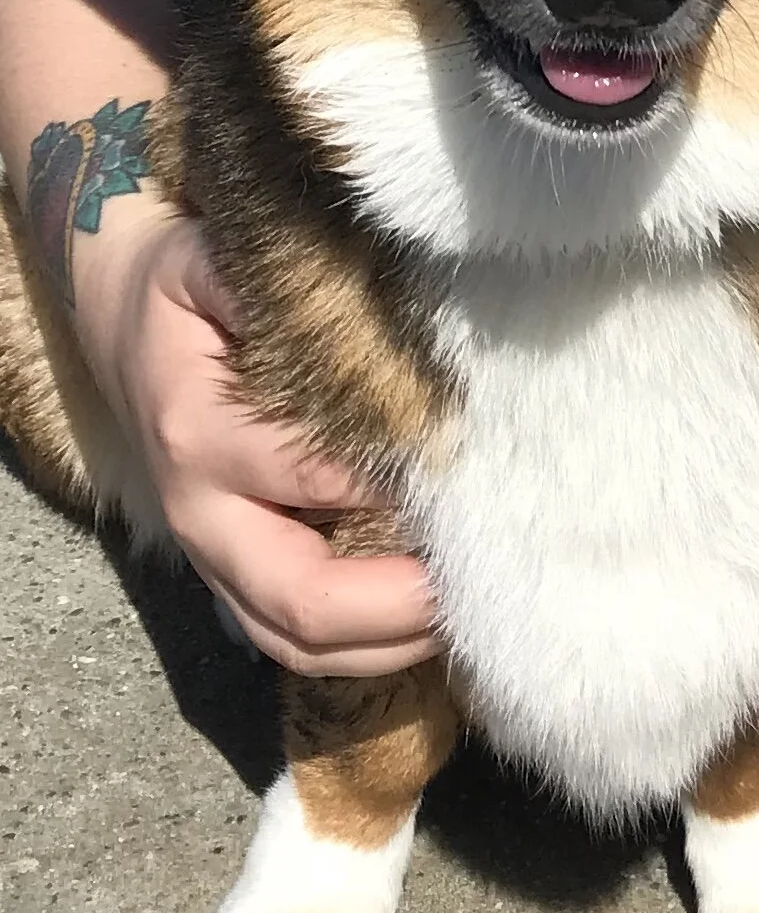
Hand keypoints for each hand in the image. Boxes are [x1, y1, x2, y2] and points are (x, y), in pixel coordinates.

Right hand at [73, 210, 436, 675]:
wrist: (117, 325)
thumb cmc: (183, 294)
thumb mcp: (209, 264)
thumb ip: (269, 281)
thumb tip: (362, 301)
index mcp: (200, 433)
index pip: (314, 477)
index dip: (399, 483)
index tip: (477, 469)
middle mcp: (201, 512)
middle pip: (300, 598)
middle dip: (397, 605)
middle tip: (487, 577)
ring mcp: (212, 558)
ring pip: (297, 642)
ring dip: (389, 642)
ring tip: (473, 604)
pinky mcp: (229, 578)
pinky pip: (292, 641)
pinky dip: (364, 647)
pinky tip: (431, 614)